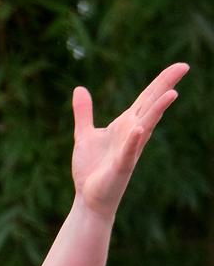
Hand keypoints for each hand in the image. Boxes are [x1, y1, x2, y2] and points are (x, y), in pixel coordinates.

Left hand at [71, 62, 187, 217]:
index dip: (162, 81)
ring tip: (171, 93)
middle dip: (166, 86)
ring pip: (145, 126)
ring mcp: (129, 150)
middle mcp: (132, 134)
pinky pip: (128, 152)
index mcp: (126, 125)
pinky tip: (139, 129)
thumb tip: (80, 88)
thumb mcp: (84, 134)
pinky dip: (133, 141)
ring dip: (157, 111)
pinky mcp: (120, 167)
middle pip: (151, 105)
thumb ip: (84, 112)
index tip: (181, 66)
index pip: (147, 98)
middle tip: (184, 67)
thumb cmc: (91, 169)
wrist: (88, 199)